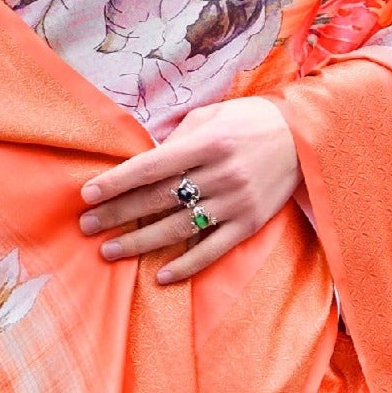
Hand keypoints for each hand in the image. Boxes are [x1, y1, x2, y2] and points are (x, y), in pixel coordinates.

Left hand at [78, 96, 301, 285]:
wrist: (304, 137)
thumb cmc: (248, 121)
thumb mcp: (211, 116)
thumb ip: (176, 138)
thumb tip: (139, 162)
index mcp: (208, 143)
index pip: (152, 167)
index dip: (117, 182)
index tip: (87, 194)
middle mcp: (221, 175)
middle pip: (159, 199)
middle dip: (118, 214)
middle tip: (87, 226)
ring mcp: (236, 203)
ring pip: (179, 228)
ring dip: (141, 242)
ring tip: (110, 250)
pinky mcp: (250, 224)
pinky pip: (213, 250)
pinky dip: (186, 265)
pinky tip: (160, 275)